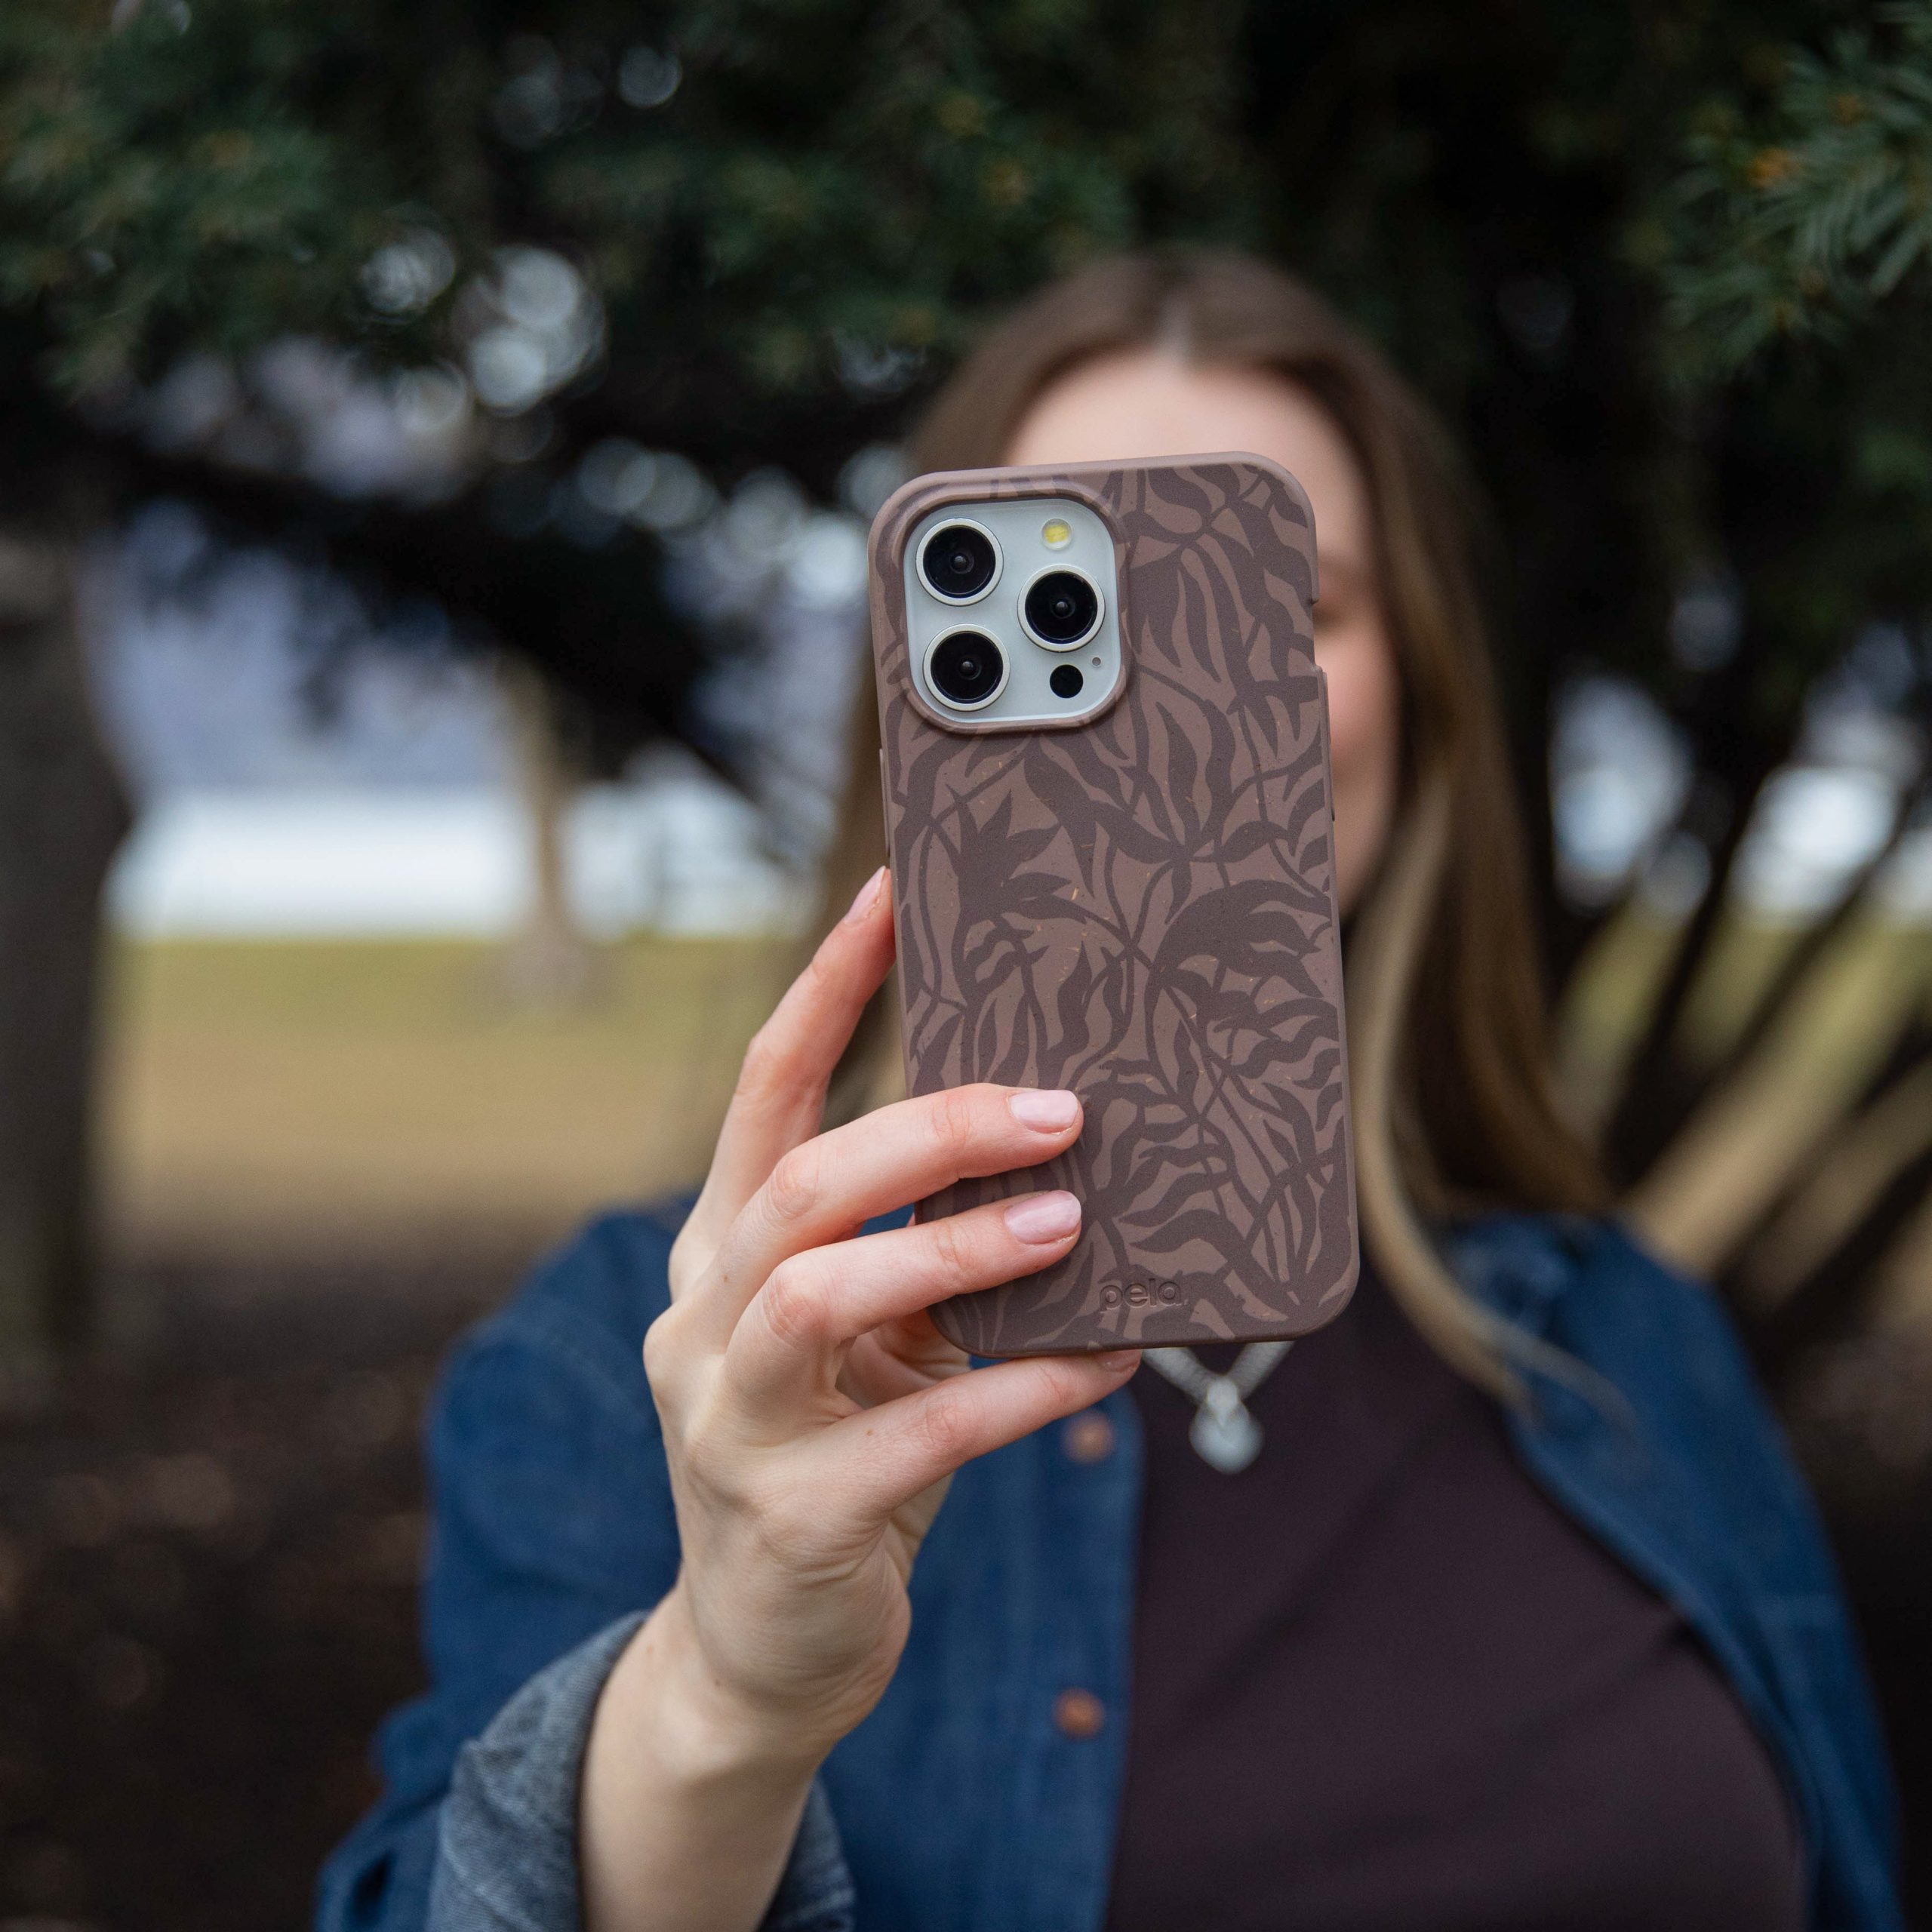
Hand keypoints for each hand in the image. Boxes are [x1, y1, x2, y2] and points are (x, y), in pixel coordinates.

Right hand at [640, 864, 1138, 1761]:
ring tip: (1073, 1221)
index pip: (763, 1093)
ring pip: (821, 1293)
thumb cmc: (839, 1458)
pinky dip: (1026, 1387)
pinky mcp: (790, 1518)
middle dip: (926, 1128)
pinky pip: (922, 1431)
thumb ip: (917, 1252)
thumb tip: (1060, 1154)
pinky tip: (1111, 1360)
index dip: (826, 989)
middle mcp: (701, 1321)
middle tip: (1057, 1108)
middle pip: (796, 1182)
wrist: (764, 1652)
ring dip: (957, 1248)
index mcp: (719, 1254)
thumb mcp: (868, 1341)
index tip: (893, 893)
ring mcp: (727, 1423)